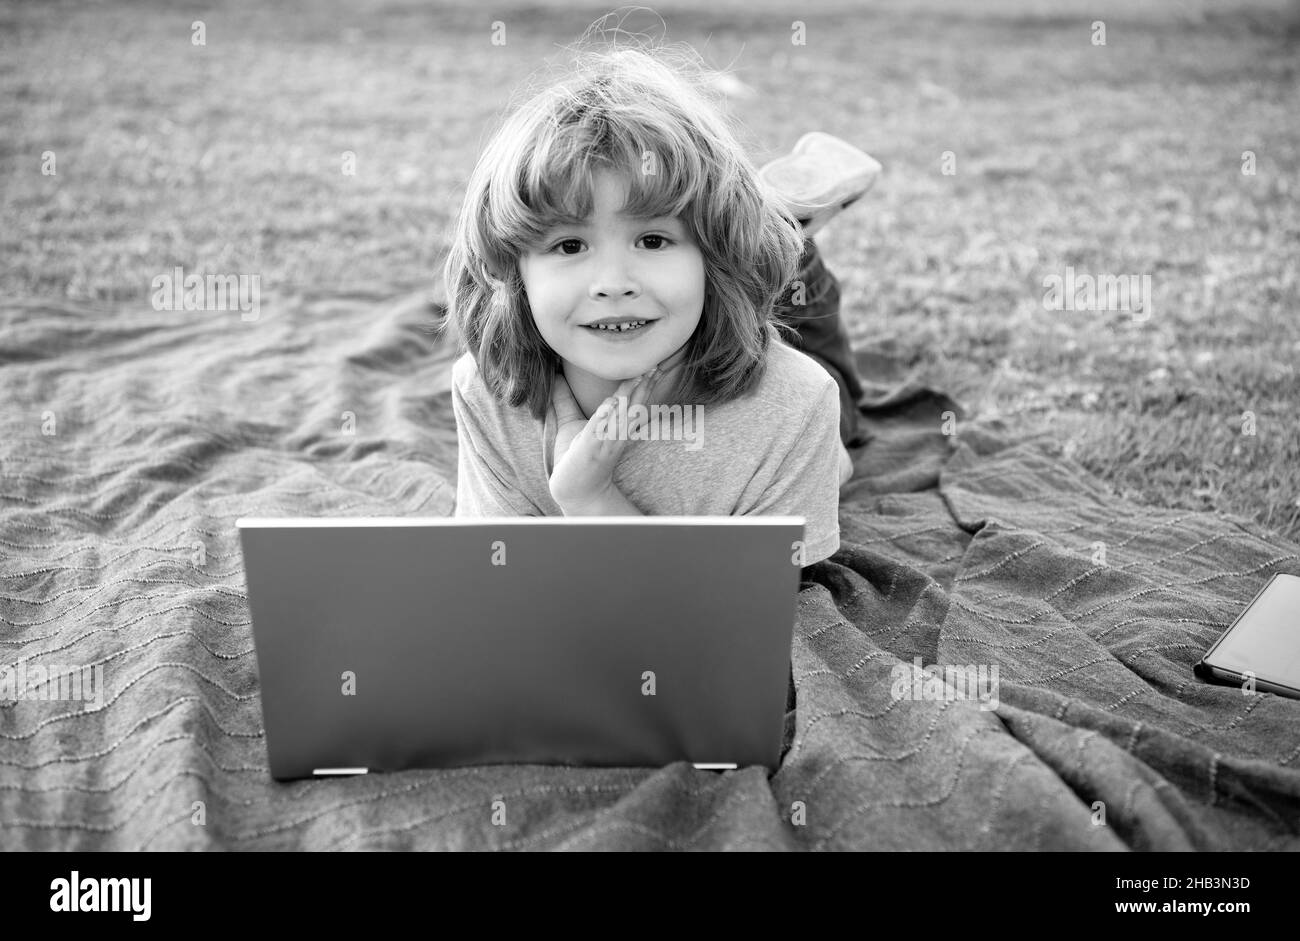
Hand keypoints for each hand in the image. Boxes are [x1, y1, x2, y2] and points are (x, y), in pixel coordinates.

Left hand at [548, 367, 659, 510]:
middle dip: (646, 385)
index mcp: (616, 428)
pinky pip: (601, 429)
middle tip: (657, 363)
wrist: (574, 490)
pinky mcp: (591, 448)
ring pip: (622, 415)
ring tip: (640, 375)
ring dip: (631, 395)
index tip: (655, 366)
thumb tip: (556, 376)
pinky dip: (607, 416)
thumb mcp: (569, 424)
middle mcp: (616, 434)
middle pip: (636, 406)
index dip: (646, 385)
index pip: (635, 403)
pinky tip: (612, 401)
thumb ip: (564, 400)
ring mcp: (605, 441)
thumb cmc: (573, 459)